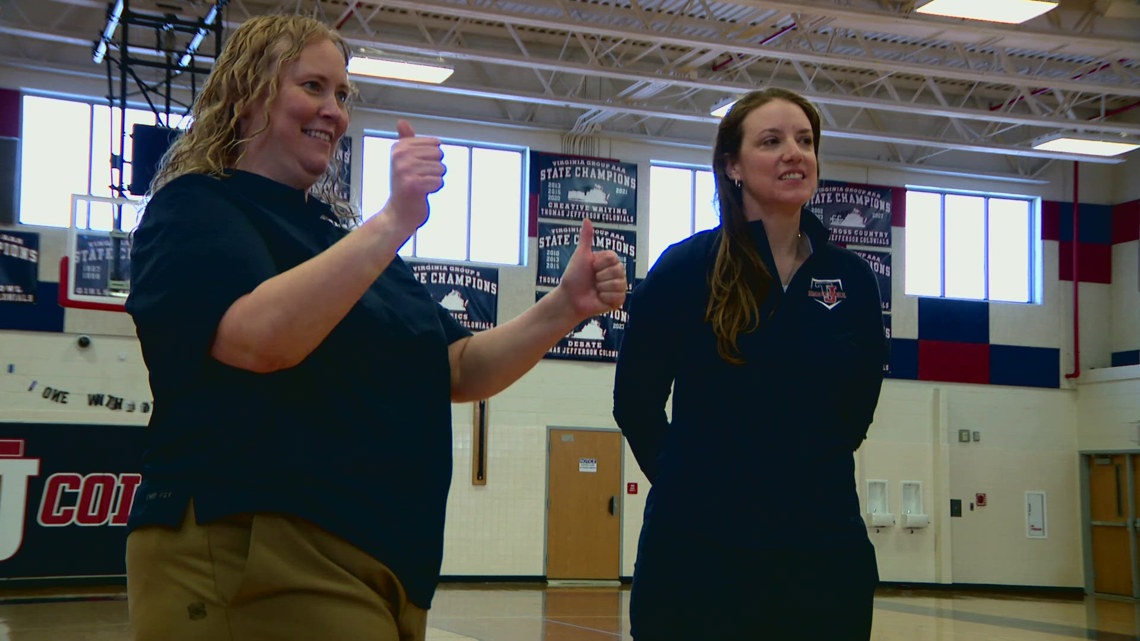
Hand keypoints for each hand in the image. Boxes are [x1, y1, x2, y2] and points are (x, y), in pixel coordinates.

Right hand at [379, 120, 444, 235]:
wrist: (399, 213)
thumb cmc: (405, 185)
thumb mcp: (404, 159)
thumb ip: (406, 140)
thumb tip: (401, 121)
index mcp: (399, 147)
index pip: (435, 144)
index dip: (432, 158)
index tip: (418, 168)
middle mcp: (400, 156)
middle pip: (440, 155)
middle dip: (435, 169)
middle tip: (420, 178)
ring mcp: (405, 170)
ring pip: (441, 169)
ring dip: (435, 180)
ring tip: (421, 186)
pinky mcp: (412, 184)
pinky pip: (439, 182)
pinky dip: (434, 189)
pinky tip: (422, 194)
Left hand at [556, 218, 627, 318]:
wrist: (570, 298)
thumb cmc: (574, 277)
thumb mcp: (580, 255)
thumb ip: (586, 238)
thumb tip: (587, 219)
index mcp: (609, 261)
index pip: (613, 258)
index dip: (599, 264)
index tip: (591, 267)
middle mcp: (617, 273)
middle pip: (618, 270)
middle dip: (600, 276)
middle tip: (593, 280)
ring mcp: (619, 286)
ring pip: (618, 284)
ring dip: (602, 288)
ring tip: (595, 289)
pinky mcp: (619, 300)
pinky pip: (618, 296)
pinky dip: (605, 297)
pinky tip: (599, 298)